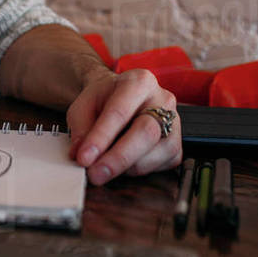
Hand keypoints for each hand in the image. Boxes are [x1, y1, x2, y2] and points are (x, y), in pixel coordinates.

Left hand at [66, 68, 181, 185]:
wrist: (121, 99)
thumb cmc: (105, 101)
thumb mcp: (84, 105)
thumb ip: (80, 128)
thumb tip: (80, 154)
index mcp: (139, 82)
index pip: (120, 112)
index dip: (101, 138)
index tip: (84, 158)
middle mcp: (163, 100)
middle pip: (146, 133)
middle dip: (118, 158)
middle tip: (95, 174)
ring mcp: (175, 125)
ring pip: (153, 154)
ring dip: (124, 168)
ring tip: (104, 165)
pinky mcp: (177, 148)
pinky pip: (158, 168)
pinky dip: (135, 172)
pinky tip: (123, 164)